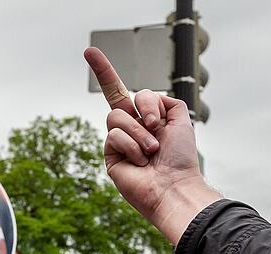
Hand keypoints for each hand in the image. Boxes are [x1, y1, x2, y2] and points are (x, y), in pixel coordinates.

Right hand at [84, 47, 221, 243]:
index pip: (122, 91)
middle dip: (135, 100)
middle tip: (158, 129)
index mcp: (145, 117)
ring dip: (140, 132)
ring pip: (116, 116)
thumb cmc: (181, 157)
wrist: (174, 185)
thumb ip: (166, 100)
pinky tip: (141, 162)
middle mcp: (129, 127)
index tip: (89, 51)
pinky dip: (132, 146)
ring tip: (151, 151)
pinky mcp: (110, 156)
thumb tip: (148, 100)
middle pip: (115, 96)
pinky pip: (114, 136)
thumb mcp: (181, 119)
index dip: (104, 72)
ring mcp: (118, 142)